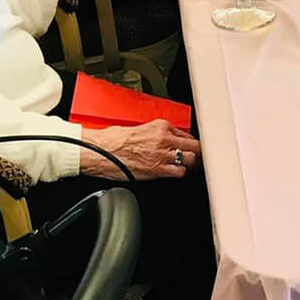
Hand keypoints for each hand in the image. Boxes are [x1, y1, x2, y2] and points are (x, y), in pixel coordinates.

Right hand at [82, 119, 199, 180]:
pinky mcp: (157, 170)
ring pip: (190, 160)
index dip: (191, 143)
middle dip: (197, 153)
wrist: (101, 151)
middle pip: (194, 147)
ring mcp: (162, 155)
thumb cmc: (114, 140)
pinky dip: (180, 174)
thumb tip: (170, 139)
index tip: (192, 147)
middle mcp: (164, 139)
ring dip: (190, 164)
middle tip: (197, 158)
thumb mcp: (141, 128)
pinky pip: (179, 173)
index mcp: (161, 126)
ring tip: (188, 167)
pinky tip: (177, 173)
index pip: (187, 135)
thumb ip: (159, 133)